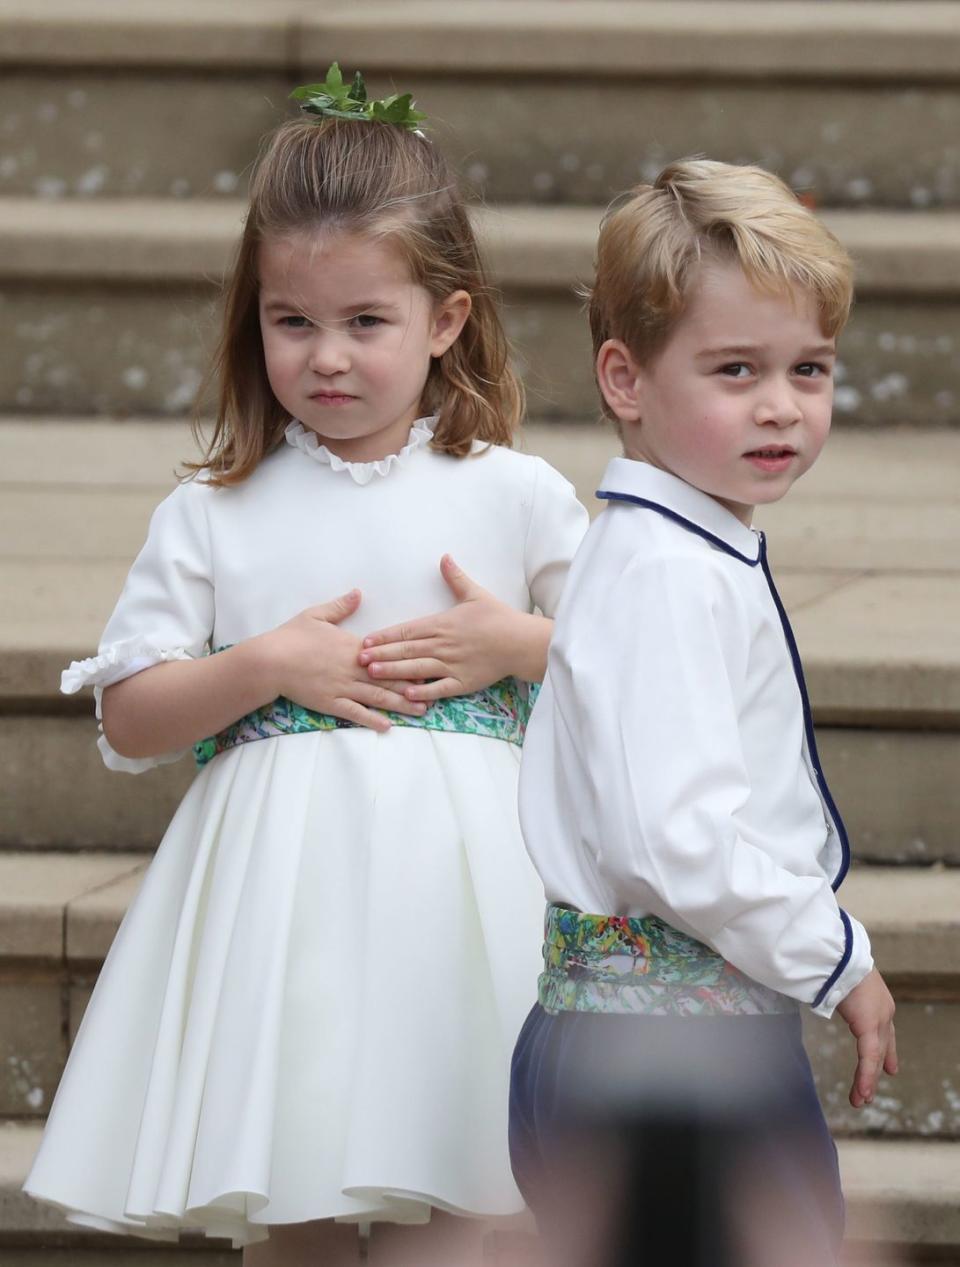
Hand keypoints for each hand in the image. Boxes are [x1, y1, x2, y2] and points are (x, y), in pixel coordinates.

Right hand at [261, 590, 425, 732]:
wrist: (270, 660)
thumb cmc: (291, 636)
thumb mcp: (317, 615)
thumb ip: (341, 606)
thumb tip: (358, 593)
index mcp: (353, 647)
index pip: (388, 654)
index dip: (409, 659)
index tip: (430, 662)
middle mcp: (353, 668)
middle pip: (389, 678)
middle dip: (414, 685)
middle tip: (437, 690)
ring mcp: (343, 687)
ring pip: (377, 697)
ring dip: (401, 705)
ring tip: (422, 711)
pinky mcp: (330, 703)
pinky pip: (355, 713)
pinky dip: (372, 720)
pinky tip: (387, 726)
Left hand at [358, 555, 550, 700]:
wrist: (520, 642)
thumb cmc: (498, 618)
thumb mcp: (475, 594)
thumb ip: (456, 577)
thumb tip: (444, 557)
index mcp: (442, 623)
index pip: (407, 630)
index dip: (385, 636)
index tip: (366, 640)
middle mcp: (443, 645)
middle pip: (406, 650)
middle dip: (381, 654)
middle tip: (358, 659)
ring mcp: (452, 665)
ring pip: (417, 668)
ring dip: (393, 671)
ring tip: (373, 673)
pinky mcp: (463, 682)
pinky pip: (439, 688)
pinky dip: (423, 691)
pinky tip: (407, 694)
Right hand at [836, 968, 897, 1107]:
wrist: (839, 953)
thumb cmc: (834, 959)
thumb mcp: (840, 980)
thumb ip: (836, 992)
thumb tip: (822, 991)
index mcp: (877, 1000)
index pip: (884, 1032)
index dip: (887, 1052)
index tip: (890, 1069)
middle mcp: (883, 1011)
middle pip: (881, 1048)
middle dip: (875, 1072)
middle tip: (869, 1092)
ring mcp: (879, 1019)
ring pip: (875, 1057)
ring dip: (867, 1081)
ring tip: (861, 1100)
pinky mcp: (870, 1026)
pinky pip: (869, 1058)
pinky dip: (865, 1077)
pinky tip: (863, 1092)